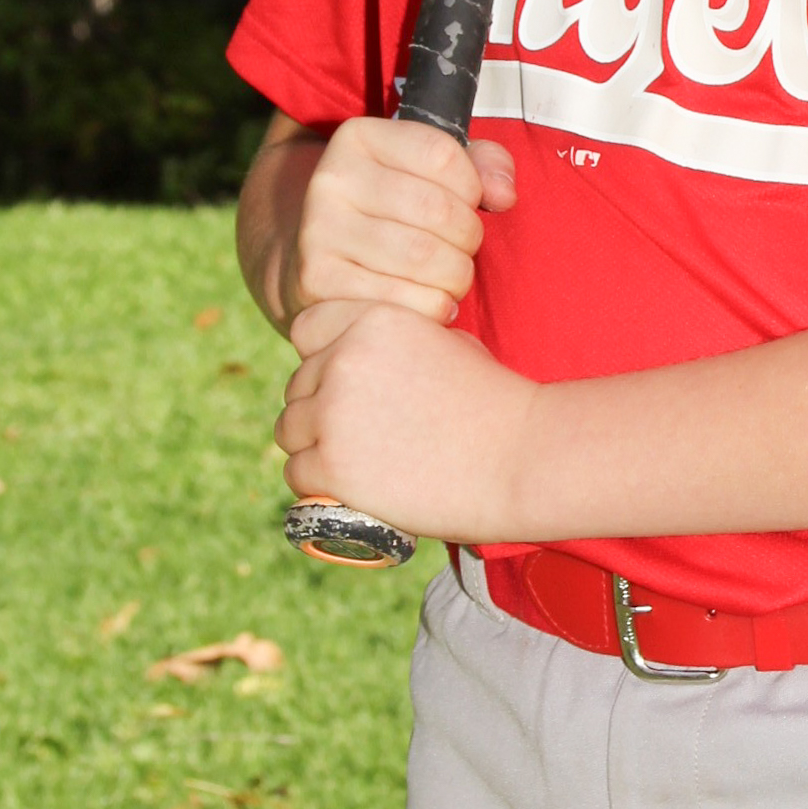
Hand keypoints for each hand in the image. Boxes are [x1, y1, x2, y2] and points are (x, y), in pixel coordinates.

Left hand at [275, 302, 538, 542]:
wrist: (518, 456)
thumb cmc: (493, 402)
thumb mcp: (447, 342)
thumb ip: (397, 342)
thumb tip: (369, 358)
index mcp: (373, 320)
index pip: (306, 329)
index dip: (321, 356)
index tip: (341, 383)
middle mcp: (345, 359)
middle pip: (298, 385)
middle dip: (319, 407)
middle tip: (354, 434)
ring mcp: (334, 414)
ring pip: (289, 430)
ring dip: (312, 446)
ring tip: (349, 462)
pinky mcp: (333, 466)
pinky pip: (297, 473)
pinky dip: (316, 484)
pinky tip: (345, 488)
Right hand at [285, 117, 516, 342]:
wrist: (321, 257)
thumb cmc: (393, 210)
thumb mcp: (433, 171)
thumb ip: (483, 165)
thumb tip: (504, 195)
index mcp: (359, 138)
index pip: (442, 154)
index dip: (472, 185)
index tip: (467, 201)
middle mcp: (331, 179)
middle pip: (437, 209)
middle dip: (468, 236)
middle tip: (462, 247)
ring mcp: (319, 231)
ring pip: (424, 257)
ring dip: (456, 275)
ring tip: (449, 275)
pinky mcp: (318, 282)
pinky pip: (404, 300)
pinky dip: (434, 307)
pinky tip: (429, 300)